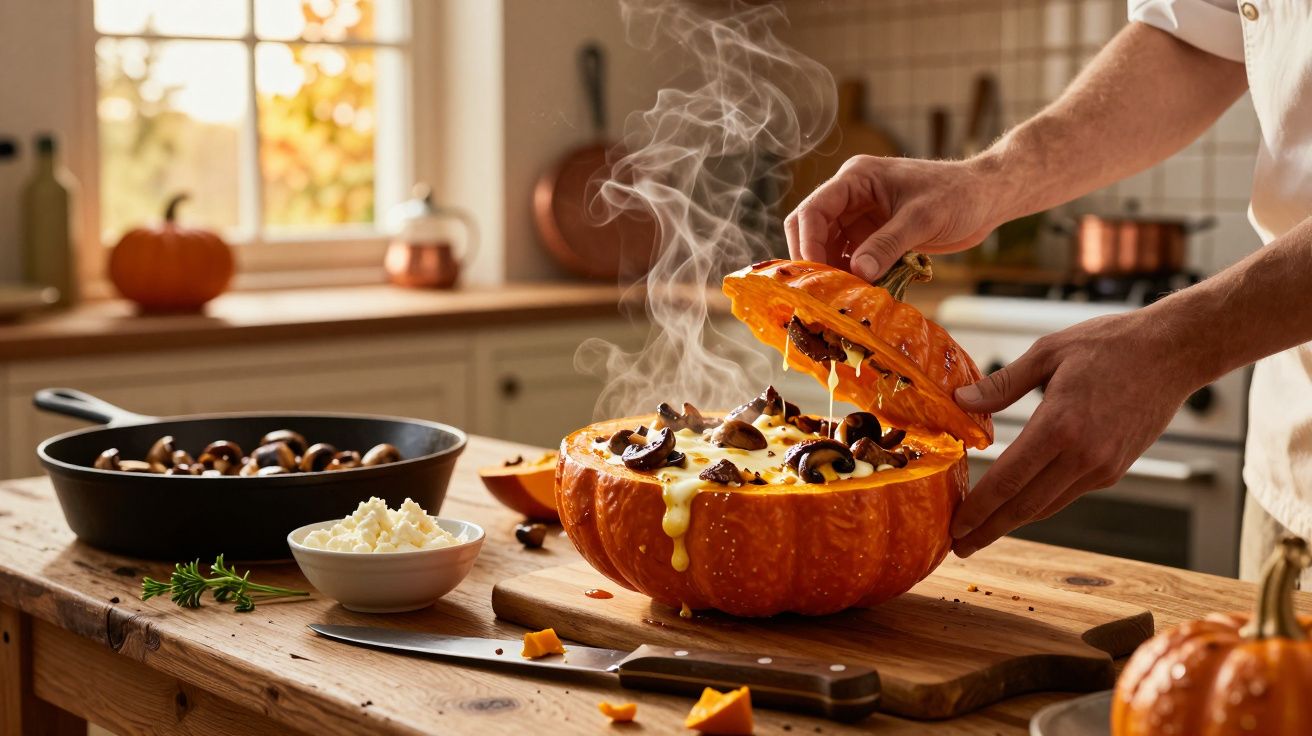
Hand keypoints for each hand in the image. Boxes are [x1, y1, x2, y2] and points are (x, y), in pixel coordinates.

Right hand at [783, 155, 1008, 280]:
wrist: (988, 197)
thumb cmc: (959, 195)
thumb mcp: (923, 219)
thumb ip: (888, 244)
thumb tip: (858, 273)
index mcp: (857, 178)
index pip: (813, 210)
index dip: (809, 243)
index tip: (816, 275)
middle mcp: (852, 195)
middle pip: (812, 228)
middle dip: (815, 259)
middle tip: (824, 290)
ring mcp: (862, 215)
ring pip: (830, 246)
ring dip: (834, 270)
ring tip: (845, 296)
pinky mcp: (875, 234)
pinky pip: (852, 257)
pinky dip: (853, 275)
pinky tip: (862, 292)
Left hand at [949, 309, 1203, 557]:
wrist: (1174, 352)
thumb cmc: (1110, 344)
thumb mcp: (1048, 352)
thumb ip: (1002, 383)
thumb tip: (960, 401)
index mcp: (1060, 425)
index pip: (1008, 479)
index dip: (979, 508)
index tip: (955, 528)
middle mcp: (1082, 455)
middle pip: (1025, 506)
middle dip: (989, 530)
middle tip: (960, 547)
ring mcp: (1102, 466)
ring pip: (1047, 505)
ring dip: (1013, 523)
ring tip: (982, 533)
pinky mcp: (1115, 469)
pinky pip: (1068, 494)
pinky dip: (1040, 504)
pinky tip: (1018, 505)